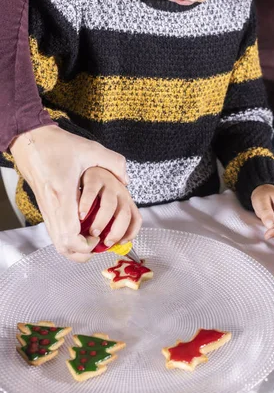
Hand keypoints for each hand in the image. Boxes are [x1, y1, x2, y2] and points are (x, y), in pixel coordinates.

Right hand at [10, 125, 130, 261]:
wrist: (30, 139)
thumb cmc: (57, 144)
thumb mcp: (90, 149)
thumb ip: (113, 162)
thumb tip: (125, 179)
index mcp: (63, 195)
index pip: (71, 236)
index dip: (87, 246)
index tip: (100, 239)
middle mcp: (52, 206)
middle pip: (63, 246)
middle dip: (82, 253)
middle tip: (98, 244)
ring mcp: (45, 208)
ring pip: (57, 241)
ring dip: (76, 246)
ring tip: (92, 239)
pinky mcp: (44, 206)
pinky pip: (55, 231)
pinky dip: (69, 237)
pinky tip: (82, 228)